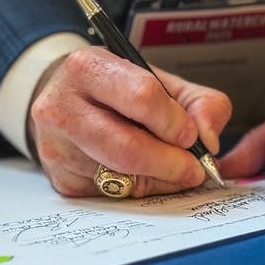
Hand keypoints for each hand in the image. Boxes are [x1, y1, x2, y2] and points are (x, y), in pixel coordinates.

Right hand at [28, 46, 231, 197]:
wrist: (72, 103)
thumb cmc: (121, 92)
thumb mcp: (164, 83)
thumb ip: (201, 104)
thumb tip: (209, 140)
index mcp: (89, 68)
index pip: (141, 97)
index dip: (175, 122)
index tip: (191, 136)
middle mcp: (62, 107)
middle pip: (127, 148)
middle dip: (171, 163)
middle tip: (193, 168)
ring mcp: (55, 147)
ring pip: (120, 177)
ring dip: (159, 180)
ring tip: (172, 169)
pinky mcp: (61, 180)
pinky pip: (112, 195)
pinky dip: (140, 190)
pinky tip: (144, 175)